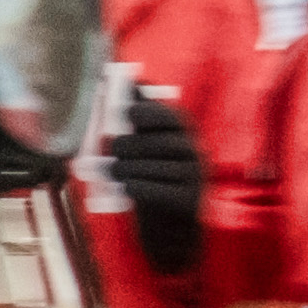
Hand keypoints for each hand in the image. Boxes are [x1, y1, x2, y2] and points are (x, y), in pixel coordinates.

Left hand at [109, 71, 206, 237]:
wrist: (172, 227)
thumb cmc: (153, 177)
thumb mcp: (145, 146)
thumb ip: (137, 117)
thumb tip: (126, 80)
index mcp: (184, 133)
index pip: (169, 116)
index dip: (148, 111)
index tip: (128, 112)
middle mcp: (194, 151)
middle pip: (158, 142)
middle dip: (129, 144)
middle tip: (112, 149)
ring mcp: (195, 177)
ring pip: (155, 167)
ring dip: (127, 168)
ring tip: (113, 171)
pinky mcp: (190, 201)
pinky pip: (159, 192)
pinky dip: (138, 188)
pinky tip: (126, 189)